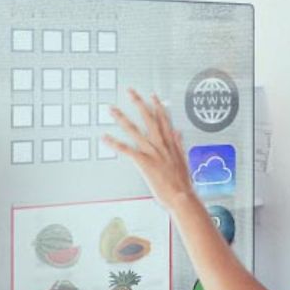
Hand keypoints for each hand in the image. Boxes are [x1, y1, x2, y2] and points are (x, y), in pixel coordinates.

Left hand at [103, 89, 195, 210]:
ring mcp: (152, 152)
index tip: (153, 96)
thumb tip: (177, 132)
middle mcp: (161, 145)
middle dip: (139, 104)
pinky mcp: (144, 162)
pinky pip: (126, 150)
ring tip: (113, 110)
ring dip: (122, 119)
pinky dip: (115, 143)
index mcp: (171, 144)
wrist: (182, 197)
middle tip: (131, 92)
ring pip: (135, 131)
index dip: (158, 106)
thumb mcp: (183, 160)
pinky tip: (106, 137)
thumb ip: (179, 144)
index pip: (164, 120)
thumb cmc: (182, 184)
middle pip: (149, 119)